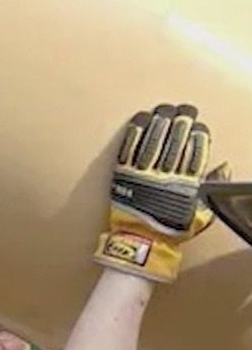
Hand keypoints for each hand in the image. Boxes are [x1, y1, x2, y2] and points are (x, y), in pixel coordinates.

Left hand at [93, 103, 228, 282]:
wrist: (142, 241)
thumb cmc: (172, 228)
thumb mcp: (201, 212)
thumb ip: (213, 186)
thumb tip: (223, 165)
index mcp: (188, 183)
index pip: (196, 150)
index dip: (198, 134)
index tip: (199, 123)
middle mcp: (167, 175)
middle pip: (176, 140)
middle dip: (182, 120)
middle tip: (184, 108)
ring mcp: (144, 173)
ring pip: (154, 139)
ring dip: (160, 120)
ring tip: (165, 108)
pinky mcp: (124, 174)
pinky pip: (130, 148)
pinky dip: (135, 131)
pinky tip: (140, 118)